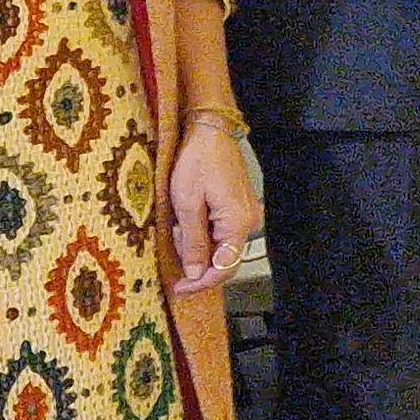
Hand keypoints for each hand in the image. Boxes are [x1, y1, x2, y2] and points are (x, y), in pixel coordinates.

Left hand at [165, 118, 260, 294]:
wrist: (210, 130)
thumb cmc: (197, 161)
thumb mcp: (186, 203)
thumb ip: (193, 241)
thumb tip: (196, 273)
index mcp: (238, 223)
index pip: (225, 267)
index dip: (202, 283)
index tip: (179, 289)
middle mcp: (248, 221)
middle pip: (224, 259)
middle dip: (196, 262)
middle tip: (171, 248)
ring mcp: (245, 213)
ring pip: (220, 245)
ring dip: (196, 244)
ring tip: (175, 226)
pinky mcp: (238, 206)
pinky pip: (221, 231)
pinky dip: (202, 233)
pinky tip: (185, 220)